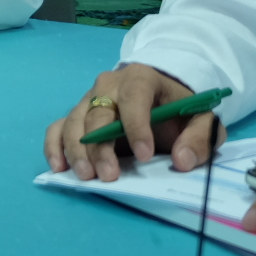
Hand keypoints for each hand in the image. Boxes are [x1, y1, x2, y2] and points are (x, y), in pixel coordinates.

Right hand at [44, 64, 211, 180]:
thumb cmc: (178, 109)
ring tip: (86, 176)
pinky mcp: (77, 115)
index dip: (136, 126)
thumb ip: (198, 139)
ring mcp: (89, 99)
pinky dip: (54, 146)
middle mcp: (109, 85)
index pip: (134, 98)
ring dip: (76, 150)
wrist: (161, 96)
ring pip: (74, 121)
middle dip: (101, 147)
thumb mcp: (201, 120)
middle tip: (109, 176)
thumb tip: (183, 160)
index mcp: (141, 79)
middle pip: (98, 113)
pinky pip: (57, 127)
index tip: (145, 156)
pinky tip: (59, 167)